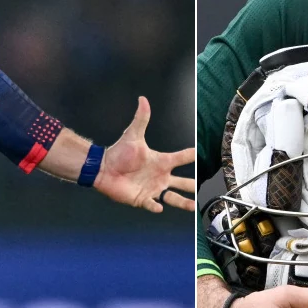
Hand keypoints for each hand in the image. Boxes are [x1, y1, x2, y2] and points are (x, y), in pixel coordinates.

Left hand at [93, 96, 195, 211]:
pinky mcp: (142, 199)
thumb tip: (143, 99)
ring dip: (183, 202)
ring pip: (173, 198)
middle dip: (192, 186)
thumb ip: (141, 119)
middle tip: (203, 188)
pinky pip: (152, 205)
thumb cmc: (119, 153)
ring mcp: (152, 188)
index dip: (192, 155)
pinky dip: (156, 206)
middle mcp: (160, 176)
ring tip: (193, 206)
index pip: (182, 158)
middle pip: (182, 182)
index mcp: (161, 162)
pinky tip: (160, 208)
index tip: (203, 154)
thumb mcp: (132, 135)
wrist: (103, 168)